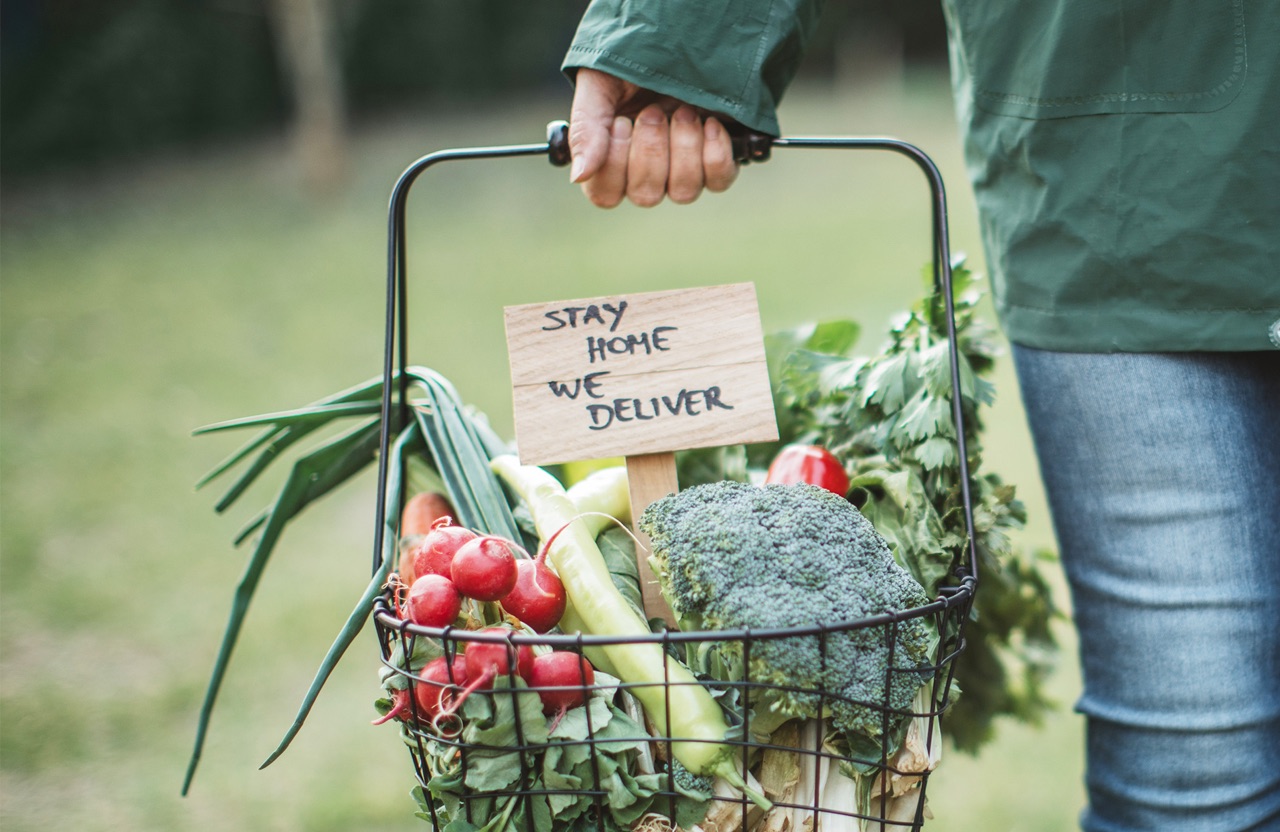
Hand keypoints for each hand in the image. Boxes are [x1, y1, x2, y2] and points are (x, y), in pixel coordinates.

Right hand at [567, 68, 738, 207]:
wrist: (674, 41)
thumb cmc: (628, 64)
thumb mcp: (600, 86)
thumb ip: (586, 130)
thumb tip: (579, 176)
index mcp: (610, 161)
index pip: (606, 195)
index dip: (614, 164)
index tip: (621, 122)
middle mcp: (645, 175)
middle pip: (646, 195)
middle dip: (652, 149)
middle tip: (653, 110)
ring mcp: (681, 172)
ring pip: (683, 192)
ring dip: (683, 148)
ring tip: (683, 110)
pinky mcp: (715, 162)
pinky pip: (719, 179)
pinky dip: (715, 152)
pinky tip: (709, 122)